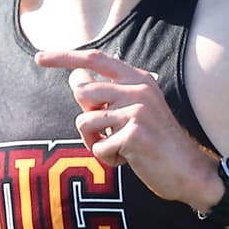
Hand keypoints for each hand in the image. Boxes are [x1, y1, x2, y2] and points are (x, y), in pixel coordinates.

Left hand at [33, 48, 224, 211]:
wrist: (189, 171)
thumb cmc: (157, 142)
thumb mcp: (135, 111)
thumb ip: (108, 95)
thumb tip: (75, 79)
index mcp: (138, 79)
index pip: (96, 59)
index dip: (65, 57)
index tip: (39, 57)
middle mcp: (138, 89)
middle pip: (82, 94)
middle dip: (86, 119)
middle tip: (108, 135)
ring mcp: (136, 111)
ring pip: (84, 122)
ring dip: (95, 142)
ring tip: (120, 149)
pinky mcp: (133, 134)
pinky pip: (98, 147)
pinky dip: (108, 160)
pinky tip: (130, 161)